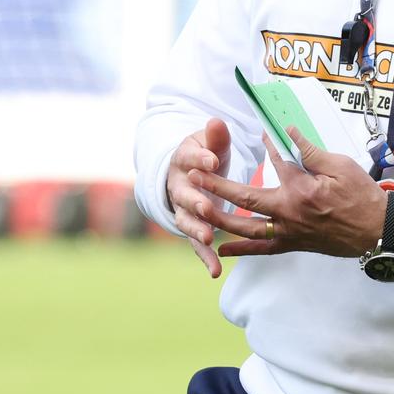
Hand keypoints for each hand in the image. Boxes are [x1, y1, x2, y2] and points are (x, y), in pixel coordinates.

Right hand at [165, 118, 232, 277]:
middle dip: (195, 201)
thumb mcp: (210, 143)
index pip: (190, 160)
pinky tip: (215, 271)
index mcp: (182, 162)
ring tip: (208, 237)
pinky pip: (196, 244)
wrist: (188, 173)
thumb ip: (215, 137)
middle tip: (207, 206)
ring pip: (186, 221)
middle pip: (184, 195)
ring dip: (197, 230)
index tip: (212, 161)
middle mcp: (177, 187)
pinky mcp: (191, 227)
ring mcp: (182, 209)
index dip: (200, 161)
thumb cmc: (205, 155)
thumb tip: (216, 122)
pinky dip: (205, 257)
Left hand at [197, 128, 388, 259]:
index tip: (258, 129)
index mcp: (299, 190)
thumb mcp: (340, 167)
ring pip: (246, 227)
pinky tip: (222, 249)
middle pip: (244, 197)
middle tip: (194, 175)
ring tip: (197, 208)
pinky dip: (241, 250)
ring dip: (219, 218)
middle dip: (216, 185)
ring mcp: (288, 231)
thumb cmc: (362, 197)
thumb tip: (287, 131)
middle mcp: (288, 212)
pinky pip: (262, 250)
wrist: (378, 230)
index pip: (275, 160)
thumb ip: (309, 151)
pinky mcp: (293, 244)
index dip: (267, 143)